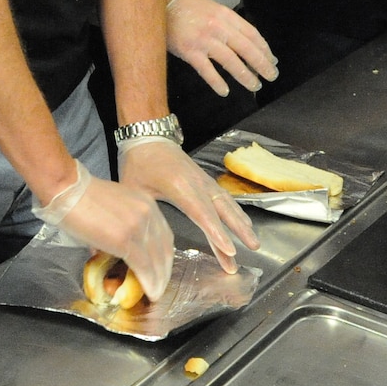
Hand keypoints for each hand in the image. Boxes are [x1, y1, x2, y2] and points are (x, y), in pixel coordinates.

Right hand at [35, 163, 174, 298]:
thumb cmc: (79, 195)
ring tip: (155, 293)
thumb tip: (116, 252)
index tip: (160, 271)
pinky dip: (149, 283)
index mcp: (146, 203)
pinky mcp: (125, 240)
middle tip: (159, 287)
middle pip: (165, 249)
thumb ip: (122, 227)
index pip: (164, 236)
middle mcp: (148, 213)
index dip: (164, 257)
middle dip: (164, 272)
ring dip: (158, 281)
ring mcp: (138, 226)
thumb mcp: (112, 207)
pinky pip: (143, 267)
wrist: (65, 188)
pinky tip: (149, 292)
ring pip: (157, 261)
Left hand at [117, 137, 258, 273]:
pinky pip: (225, 197)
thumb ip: (140, 212)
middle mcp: (197, 183)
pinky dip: (237, 211)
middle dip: (239, 231)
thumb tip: (138, 237)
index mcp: (179, 186)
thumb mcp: (133, 188)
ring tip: (253, 241)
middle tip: (253, 249)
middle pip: (222, 210)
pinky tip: (244, 223)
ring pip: (227, 204)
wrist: (148, 135)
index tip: (230, 251)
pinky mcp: (205, 180)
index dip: (217, 233)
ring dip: (241, 223)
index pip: (202, 214)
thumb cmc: (138, 162)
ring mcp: (203, 181)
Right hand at [165, 0, 277, 96]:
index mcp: (225, 15)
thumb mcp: (211, 8)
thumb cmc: (186, 8)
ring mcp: (203, 39)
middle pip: (246, 48)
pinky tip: (225, 91)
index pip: (252, 34)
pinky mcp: (189, 51)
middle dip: (261, 64)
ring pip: (231, 61)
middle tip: (271, 76)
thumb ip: (227, 23)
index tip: (271, 60)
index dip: (264, 49)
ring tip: (254, 85)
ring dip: (245, 76)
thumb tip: (245, 41)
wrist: (160, 5)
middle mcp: (218, 26)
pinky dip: (217, 82)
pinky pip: (207, 70)